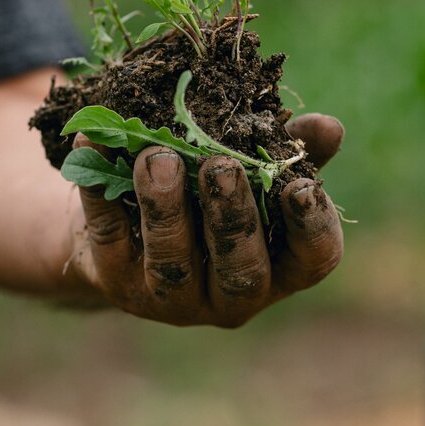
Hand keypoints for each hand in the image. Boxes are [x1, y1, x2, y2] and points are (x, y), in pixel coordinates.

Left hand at [64, 114, 343, 326]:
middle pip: (240, 270)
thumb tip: (328, 128)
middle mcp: (230, 296)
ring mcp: (171, 297)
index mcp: (279, 266)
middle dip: (231, 216)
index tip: (300, 184)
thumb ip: (288, 150)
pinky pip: (110, 239)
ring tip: (157, 158)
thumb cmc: (208, 190)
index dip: (311, 224)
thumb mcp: (252, 166)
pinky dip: (101, 194)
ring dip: (166, 208)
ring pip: (172, 264)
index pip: (313, 258)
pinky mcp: (116, 281)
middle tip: (219, 165)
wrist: (123, 219)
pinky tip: (96, 147)